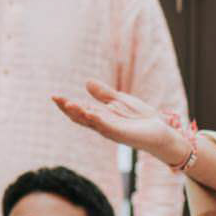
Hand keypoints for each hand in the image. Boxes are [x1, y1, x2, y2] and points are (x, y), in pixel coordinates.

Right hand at [52, 80, 189, 164]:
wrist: (160, 131)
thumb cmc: (141, 118)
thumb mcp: (120, 101)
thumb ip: (104, 94)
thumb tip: (86, 82)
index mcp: (101, 117)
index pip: (80, 110)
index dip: (67, 104)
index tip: (55, 96)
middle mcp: (103, 125)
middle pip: (80, 117)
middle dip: (67, 109)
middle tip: (55, 98)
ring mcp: (111, 130)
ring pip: (90, 122)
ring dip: (79, 113)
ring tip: (67, 104)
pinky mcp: (122, 133)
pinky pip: (106, 126)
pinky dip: (97, 119)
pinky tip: (89, 113)